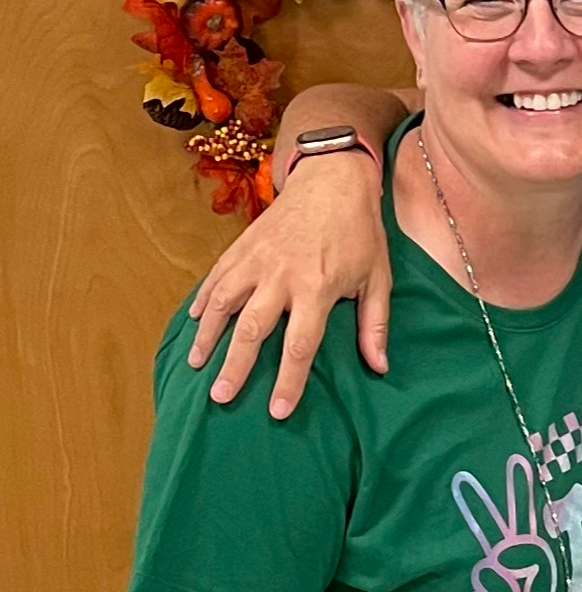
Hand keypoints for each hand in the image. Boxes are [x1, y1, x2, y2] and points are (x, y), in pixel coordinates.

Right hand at [186, 149, 390, 415]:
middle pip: (253, 330)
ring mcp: (256, 259)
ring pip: (223, 303)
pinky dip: (202, 301)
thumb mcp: (378, 278)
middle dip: (236, 366)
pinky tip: (192, 324)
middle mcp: (281, 275)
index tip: (277, 411)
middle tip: (221, 397)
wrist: (332, 180)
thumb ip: (375, 325)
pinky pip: (216, 278)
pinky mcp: (241, 246)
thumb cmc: (360, 233)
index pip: (300, 345)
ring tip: (196, 366)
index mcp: (317, 287)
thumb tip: (379, 367)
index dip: (289, 381)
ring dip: (207, 336)